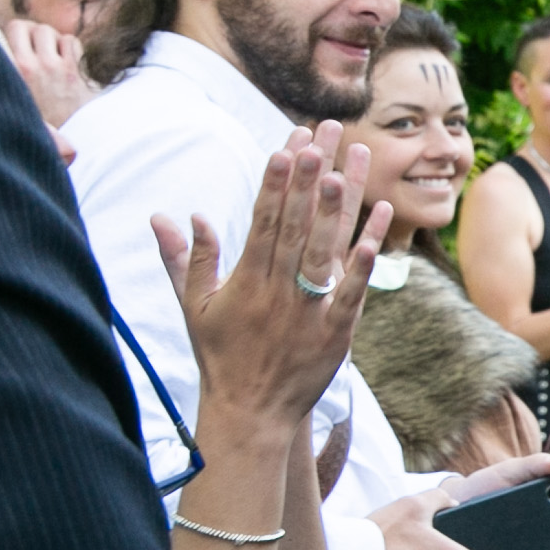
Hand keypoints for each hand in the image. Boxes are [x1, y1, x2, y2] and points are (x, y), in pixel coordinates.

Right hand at [0, 16, 96, 128]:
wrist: (69, 142)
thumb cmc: (35, 124)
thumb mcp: (8, 101)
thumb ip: (1, 74)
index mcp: (7, 74)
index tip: (6, 41)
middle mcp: (28, 67)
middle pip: (20, 26)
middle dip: (25, 32)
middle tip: (30, 46)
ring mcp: (53, 67)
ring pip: (46, 30)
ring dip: (47, 38)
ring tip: (48, 54)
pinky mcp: (75, 70)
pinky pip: (70, 40)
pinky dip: (68, 46)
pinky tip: (66, 60)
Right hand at [157, 125, 389, 434]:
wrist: (250, 414)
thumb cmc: (221, 358)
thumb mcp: (194, 308)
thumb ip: (187, 259)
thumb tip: (169, 216)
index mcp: (245, 280)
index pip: (263, 220)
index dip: (275, 181)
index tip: (286, 144)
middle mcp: (277, 289)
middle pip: (295, 224)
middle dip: (309, 178)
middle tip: (321, 135)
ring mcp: (307, 310)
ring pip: (324, 250)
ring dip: (335, 208)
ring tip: (346, 167)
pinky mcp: (336, 332)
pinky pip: (352, 291)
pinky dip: (366, 260)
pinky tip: (380, 225)